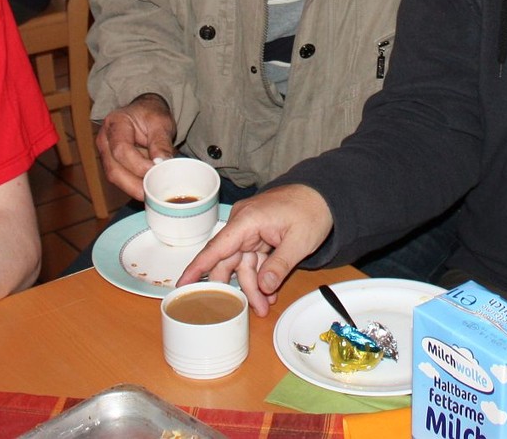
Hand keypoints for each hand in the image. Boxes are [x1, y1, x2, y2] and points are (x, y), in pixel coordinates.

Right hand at [95, 94, 177, 197]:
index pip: (121, 149)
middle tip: (155, 192)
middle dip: (135, 185)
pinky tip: (150, 190)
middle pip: (114, 169)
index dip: (139, 165)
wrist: (144, 113)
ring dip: (135, 189)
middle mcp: (104, 140)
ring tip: (154, 193)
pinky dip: (135, 187)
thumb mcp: (161, 122)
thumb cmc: (151, 115)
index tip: (158, 172)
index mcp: (115, 123)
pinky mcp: (112, 165)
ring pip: (115, 178)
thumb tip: (163, 165)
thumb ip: (161, 143)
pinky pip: (121, 180)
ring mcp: (106, 155)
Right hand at [177, 184, 332, 313]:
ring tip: (265, 305)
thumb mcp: (299, 241)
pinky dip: (260, 275)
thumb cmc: (311, 210)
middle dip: (239, 288)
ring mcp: (250, 230)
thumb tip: (263, 287)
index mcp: (247, 221)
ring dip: (253, 285)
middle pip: (228, 262)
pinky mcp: (258, 235)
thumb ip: (279, 264)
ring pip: (242, 264)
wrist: (324, 194)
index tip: (181, 285)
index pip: (216, 248)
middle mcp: (242, 225)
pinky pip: (253, 259)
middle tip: (250, 312)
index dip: (197, 268)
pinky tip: (269, 292)